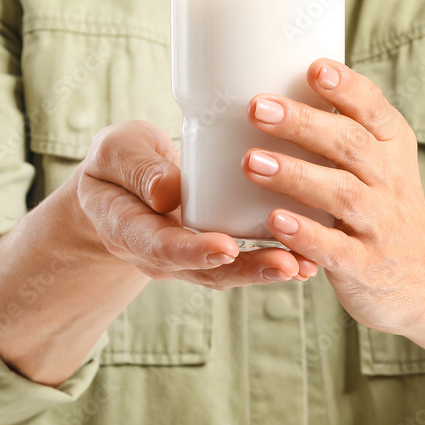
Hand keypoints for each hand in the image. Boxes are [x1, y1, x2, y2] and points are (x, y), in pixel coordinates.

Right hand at [77, 120, 318, 287]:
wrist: (118, 188)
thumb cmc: (115, 163)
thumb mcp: (113, 153)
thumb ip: (136, 168)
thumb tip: (168, 191)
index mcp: (129, 230)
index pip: (160, 246)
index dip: (193, 250)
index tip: (226, 248)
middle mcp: (162, 254)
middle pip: (205, 270)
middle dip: (248, 269)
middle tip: (286, 264)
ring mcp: (190, 258)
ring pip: (230, 271)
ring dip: (269, 269)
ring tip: (307, 265)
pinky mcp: (214, 249)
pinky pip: (244, 259)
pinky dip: (275, 256)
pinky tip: (310, 255)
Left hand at [242, 60, 424, 333]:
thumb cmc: (383, 205)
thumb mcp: (381, 162)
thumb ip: (343, 130)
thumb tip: (277, 86)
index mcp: (392, 146)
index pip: (374, 109)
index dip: (347, 88)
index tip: (314, 68)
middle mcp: (390, 180)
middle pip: (350, 145)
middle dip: (303, 124)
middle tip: (258, 108)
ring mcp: (380, 224)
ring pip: (341, 193)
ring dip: (295, 175)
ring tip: (253, 162)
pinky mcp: (365, 264)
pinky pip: (335, 247)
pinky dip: (305, 233)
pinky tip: (274, 221)